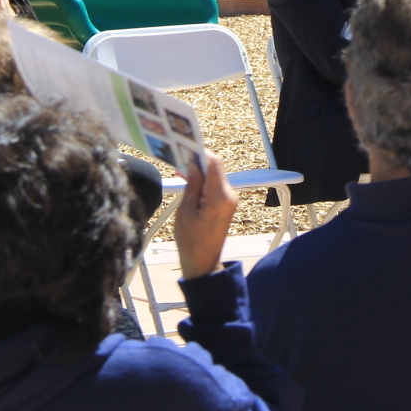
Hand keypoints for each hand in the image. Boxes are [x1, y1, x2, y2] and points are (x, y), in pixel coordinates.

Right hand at [174, 151, 238, 279]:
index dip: (200, 153)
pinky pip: (216, 187)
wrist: (203, 263)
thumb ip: (192, 184)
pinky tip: (191, 184)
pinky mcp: (227, 205)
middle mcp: (229, 196)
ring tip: (182, 173)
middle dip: (199, 163)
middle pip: (216, 169)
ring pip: (216, 177)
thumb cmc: (191, 241)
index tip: (186, 148)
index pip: (214, 164)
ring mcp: (230, 201)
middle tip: (180, 159)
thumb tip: (193, 165)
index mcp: (219, 197)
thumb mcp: (185, 210)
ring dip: (201, 173)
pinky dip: (205, 183)